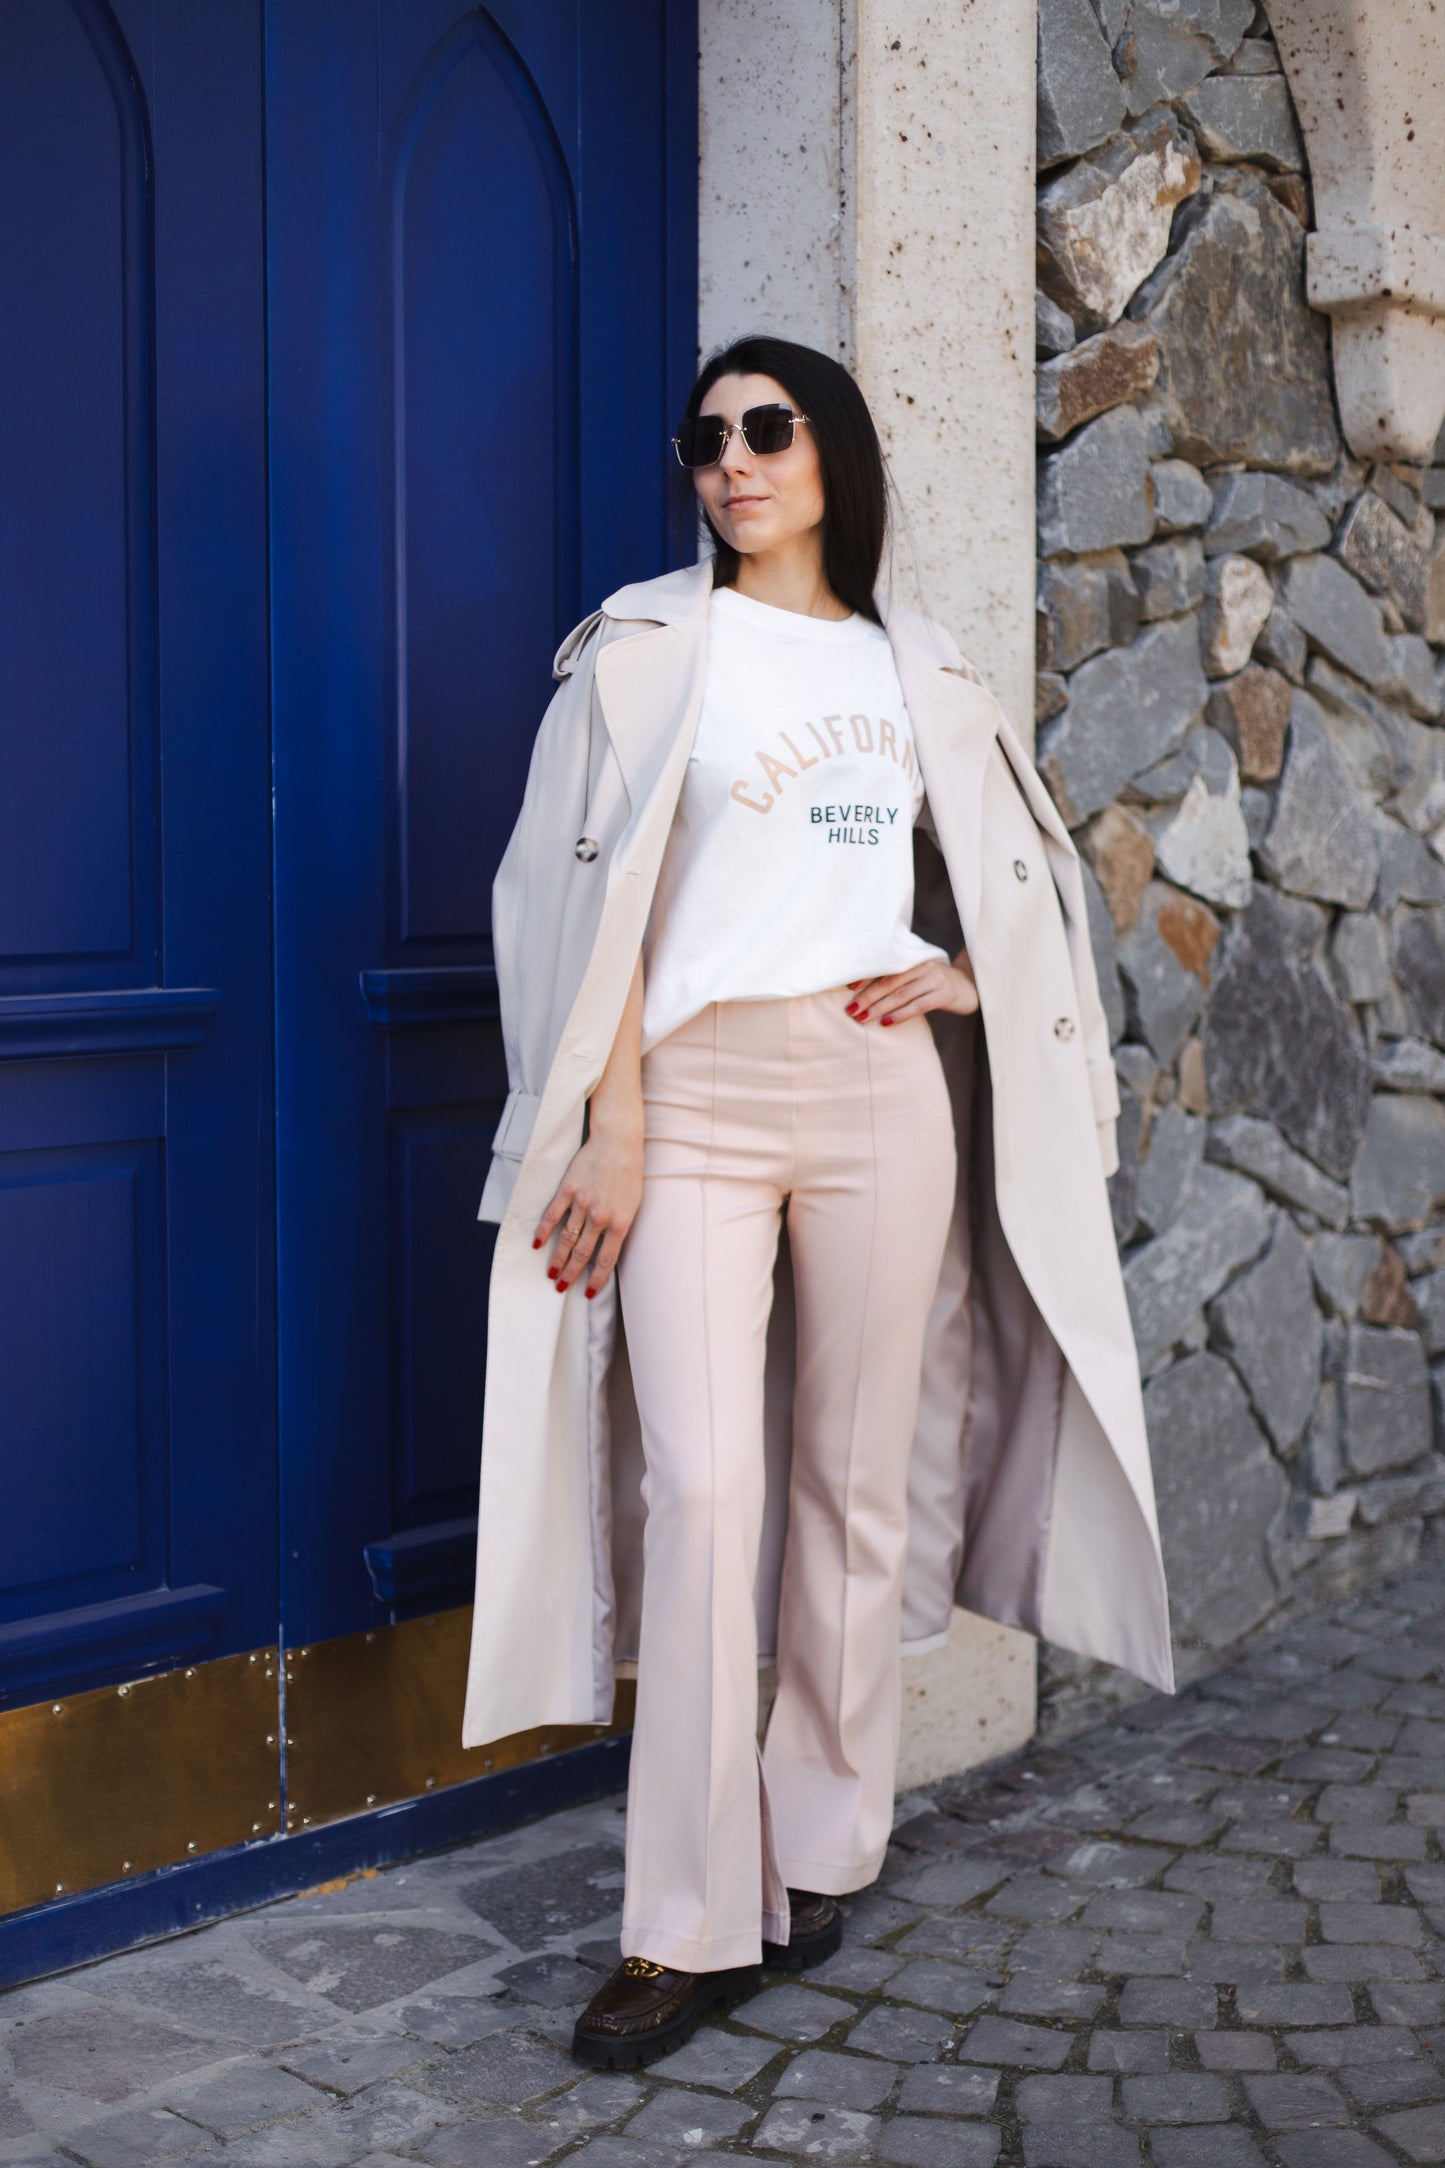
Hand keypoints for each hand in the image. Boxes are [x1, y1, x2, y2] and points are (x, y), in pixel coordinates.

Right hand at [532, 1117, 642, 1297]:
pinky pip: (553, 1215)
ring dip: (557, 1259)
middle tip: (561, 1287)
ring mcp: (583, 1203)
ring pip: (566, 1239)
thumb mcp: (633, 1204)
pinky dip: (543, 1231)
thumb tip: (608, 1249)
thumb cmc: (629, 1173)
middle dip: (571, 1274)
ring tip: (550, 1273)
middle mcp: (601, 1217)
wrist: (618, 1142)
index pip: (606, 1260)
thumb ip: (620, 1226)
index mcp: (620, 1222)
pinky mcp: (568, 1190)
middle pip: (582, 1254)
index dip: (596, 1280)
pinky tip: (537, 1243)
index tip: (587, 1292)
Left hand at [845, 953, 978, 1025]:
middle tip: (851, 1009)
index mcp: (914, 959)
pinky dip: (901, 1014)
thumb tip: (863, 992)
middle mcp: (923, 966)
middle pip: (890, 982)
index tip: (848, 988)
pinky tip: (887, 1022)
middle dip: (868, 996)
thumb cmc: (936, 983)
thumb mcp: (918, 975)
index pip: (885, 968)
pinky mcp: (945, 994)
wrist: (971, 986)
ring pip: (902, 994)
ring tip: (863, 1018)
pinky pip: (919, 1005)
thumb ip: (898, 978)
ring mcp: (936, 979)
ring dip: (880, 1008)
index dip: (866, 977)